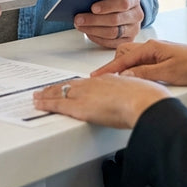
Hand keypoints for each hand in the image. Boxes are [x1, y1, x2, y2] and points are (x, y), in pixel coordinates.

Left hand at [33, 75, 170, 127]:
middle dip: (58, 87)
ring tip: (38, 96)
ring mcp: (86, 94)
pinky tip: (38, 104)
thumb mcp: (141, 90)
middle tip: (47, 89)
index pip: (88, 82)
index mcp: (110, 79)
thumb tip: (135, 97)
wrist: (145, 102)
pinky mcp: (80, 107)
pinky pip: (58, 104)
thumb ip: (132, 93)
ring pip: (61, 92)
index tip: (72, 86)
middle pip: (71, 84)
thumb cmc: (148, 99)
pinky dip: (46, 103)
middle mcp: (95, 83)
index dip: (77, 85)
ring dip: (48, 94)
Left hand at [73, 0, 144, 47]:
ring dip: (93, 30)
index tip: (93, 8)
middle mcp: (137, 15)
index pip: (124, 2)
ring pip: (112, 33)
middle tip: (78, 18)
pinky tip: (87, 32)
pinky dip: (97, 38)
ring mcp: (133, 29)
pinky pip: (111, 42)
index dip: (107, 6)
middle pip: (115, 20)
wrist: (126, 9)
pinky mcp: (128, 40)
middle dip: (94, 20)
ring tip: (79, 25)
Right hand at [92, 39, 186, 90]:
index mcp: (151, 47)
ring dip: (124, 66)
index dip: (108, 69)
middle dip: (114, 65)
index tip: (96, 76)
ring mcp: (157, 51)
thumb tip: (125, 75)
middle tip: (107, 79)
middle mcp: (152, 46)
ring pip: (132, 56)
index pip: (123, 59)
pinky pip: (141, 60)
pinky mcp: (162, 57)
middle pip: (124, 53)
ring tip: (120, 79)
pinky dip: (133, 67)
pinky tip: (135, 76)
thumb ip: (144, 73)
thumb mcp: (167, 73)